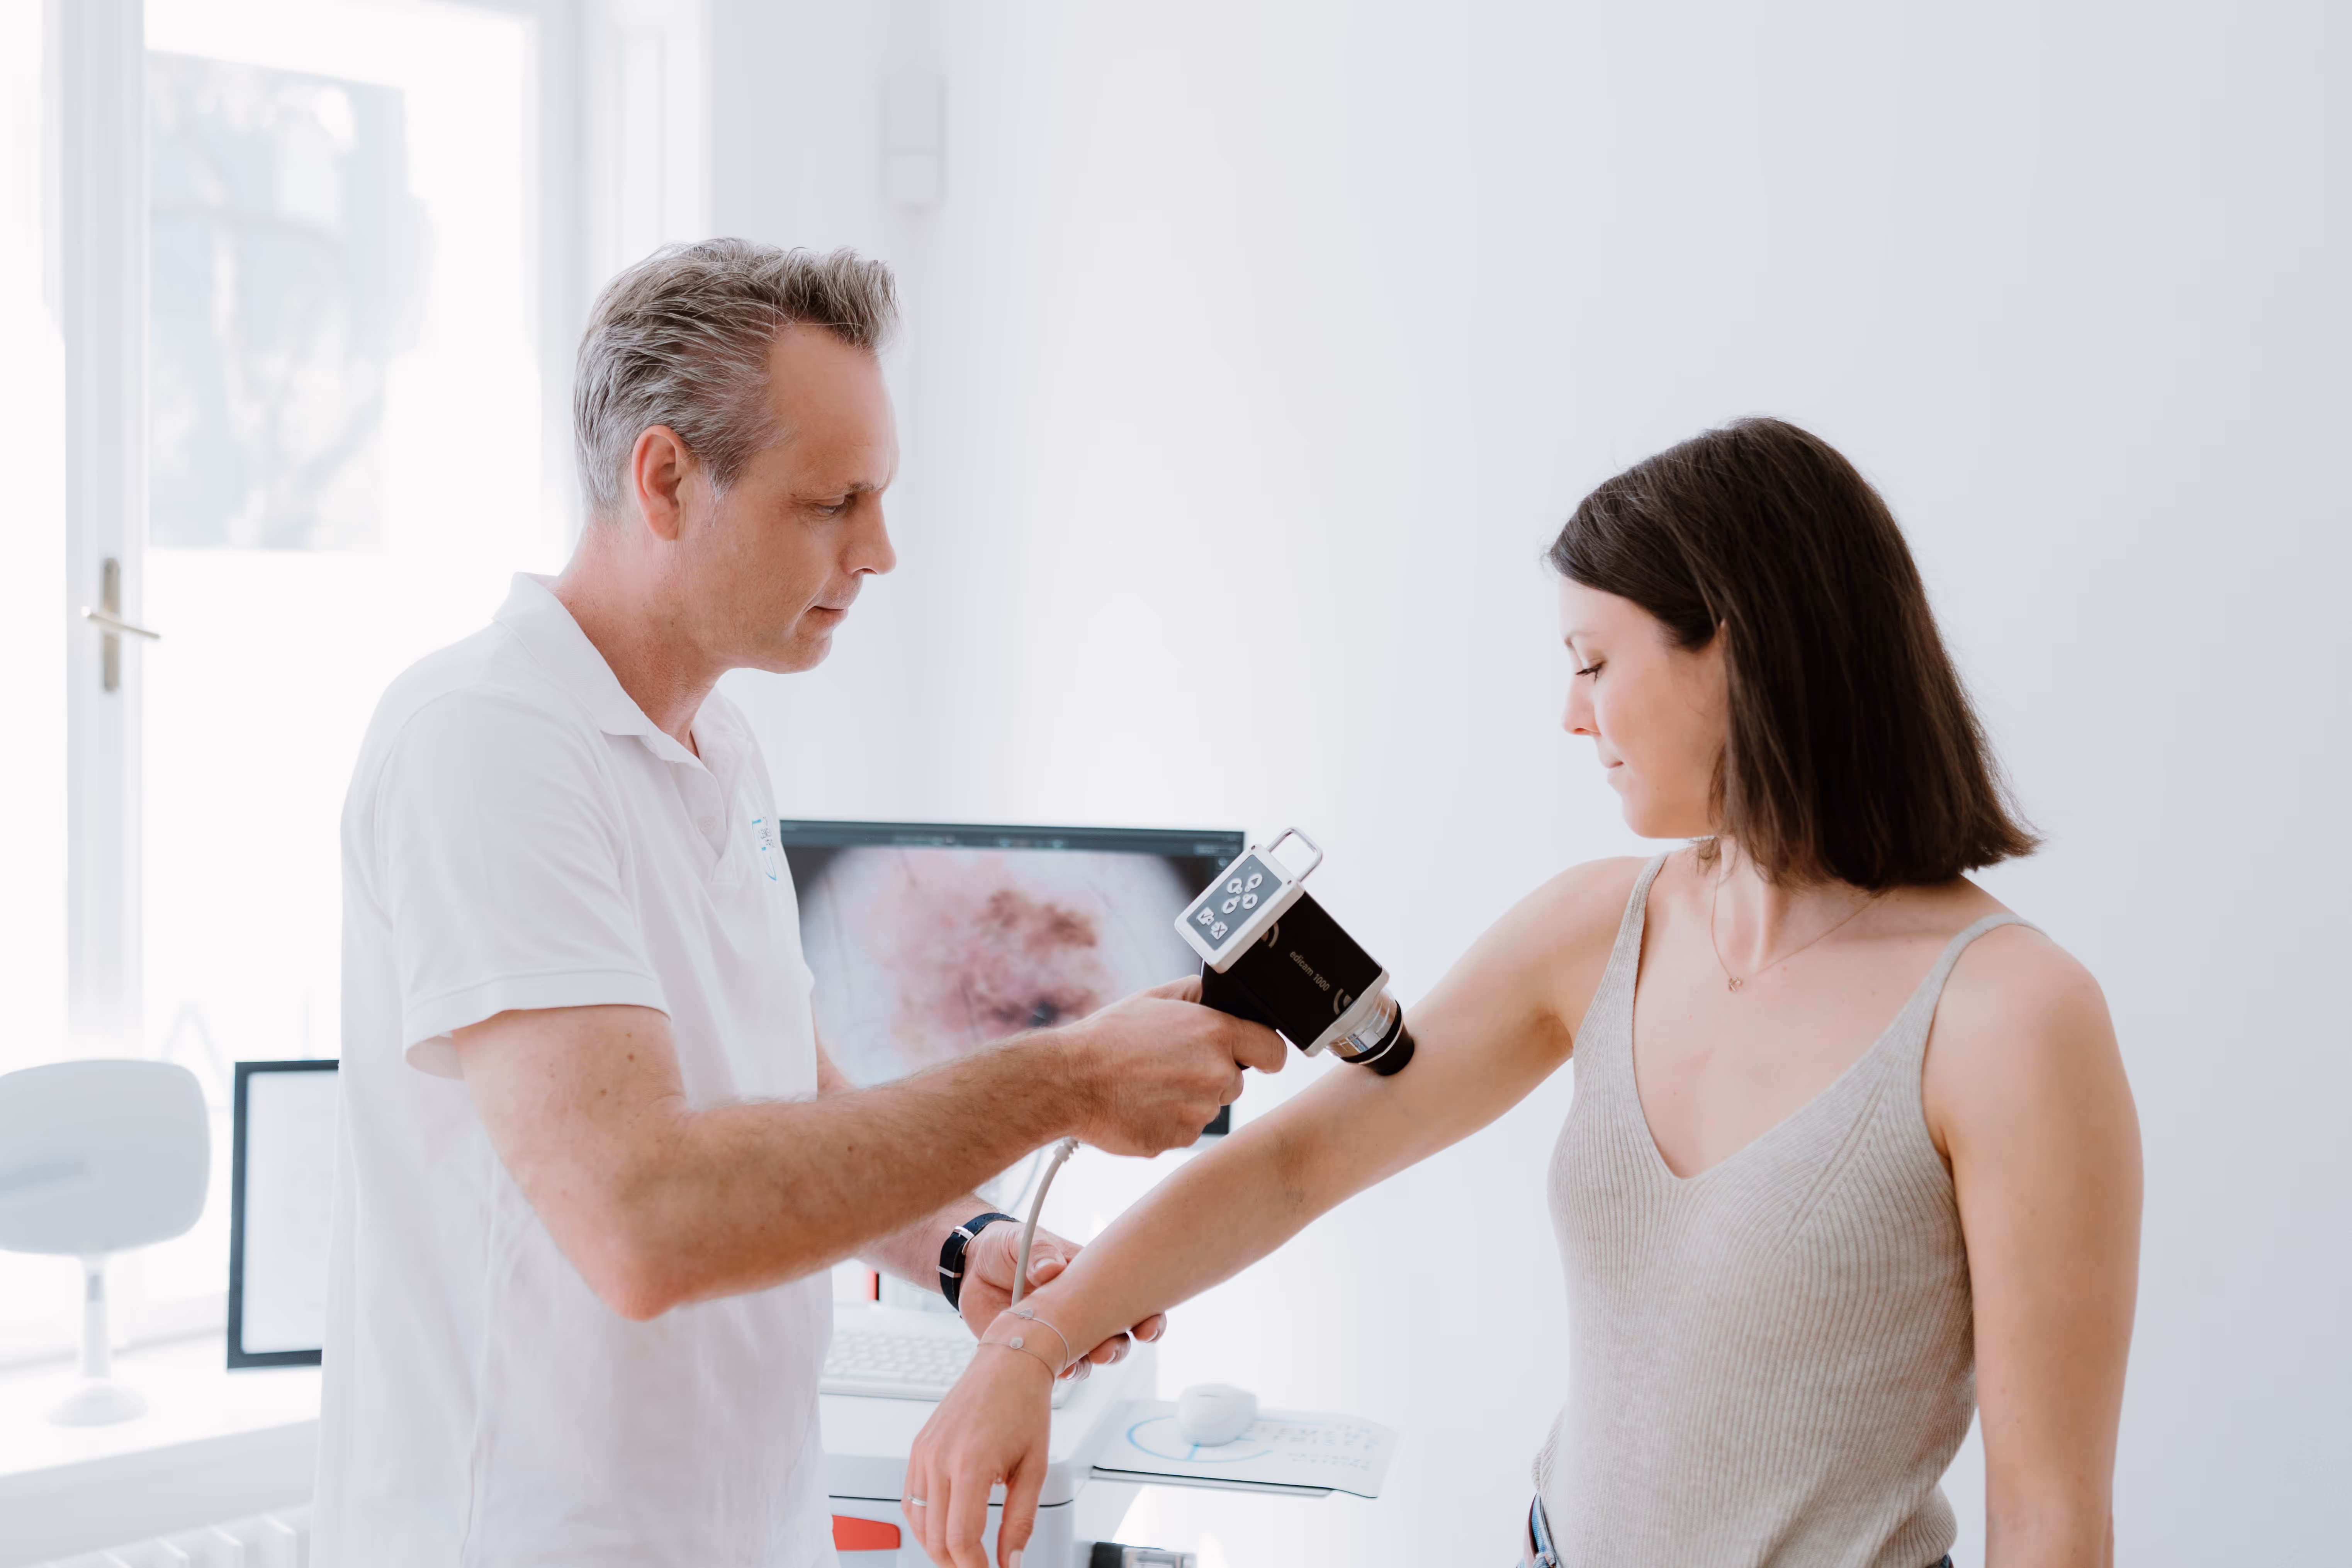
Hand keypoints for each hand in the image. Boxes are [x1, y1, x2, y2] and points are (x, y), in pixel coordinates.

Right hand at [903, 1315, 1058, 1567]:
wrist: (1008, 1363)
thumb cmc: (1025, 1407)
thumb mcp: (1034, 1468)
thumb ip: (1020, 1521)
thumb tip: (1010, 1561)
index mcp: (970, 1463)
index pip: (960, 1539)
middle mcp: (939, 1457)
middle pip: (935, 1538)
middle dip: (958, 1563)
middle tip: (981, 1566)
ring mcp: (923, 1452)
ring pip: (918, 1524)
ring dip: (940, 1547)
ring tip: (967, 1552)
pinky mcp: (918, 1448)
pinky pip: (911, 1500)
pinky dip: (925, 1523)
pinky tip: (946, 1526)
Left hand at [957, 1222, 1166, 1374]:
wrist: (973, 1268)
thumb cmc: (1008, 1247)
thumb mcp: (1026, 1239)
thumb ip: (1040, 1251)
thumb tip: (1052, 1269)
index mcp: (1091, 1280)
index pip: (1132, 1298)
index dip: (1148, 1315)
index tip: (1147, 1324)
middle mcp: (1083, 1310)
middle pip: (1118, 1335)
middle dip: (1119, 1345)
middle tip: (1107, 1348)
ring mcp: (1062, 1333)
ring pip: (1093, 1356)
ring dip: (1094, 1361)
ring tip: (1086, 1358)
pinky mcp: (1039, 1350)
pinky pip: (1062, 1369)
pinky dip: (1066, 1371)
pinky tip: (1061, 1368)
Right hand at [1057, 978, 1285, 1156]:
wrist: (1067, 1081)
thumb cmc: (1107, 1038)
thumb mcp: (1154, 999)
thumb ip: (1196, 995)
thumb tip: (1219, 997)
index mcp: (1215, 1034)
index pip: (1273, 1051)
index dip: (1263, 1053)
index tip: (1254, 1056)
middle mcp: (1215, 1074)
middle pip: (1234, 1082)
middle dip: (1211, 1075)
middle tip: (1171, 1065)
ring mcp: (1198, 1111)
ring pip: (1207, 1107)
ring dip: (1186, 1099)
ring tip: (1148, 1084)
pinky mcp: (1178, 1140)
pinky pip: (1185, 1131)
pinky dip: (1167, 1121)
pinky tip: (1141, 1105)